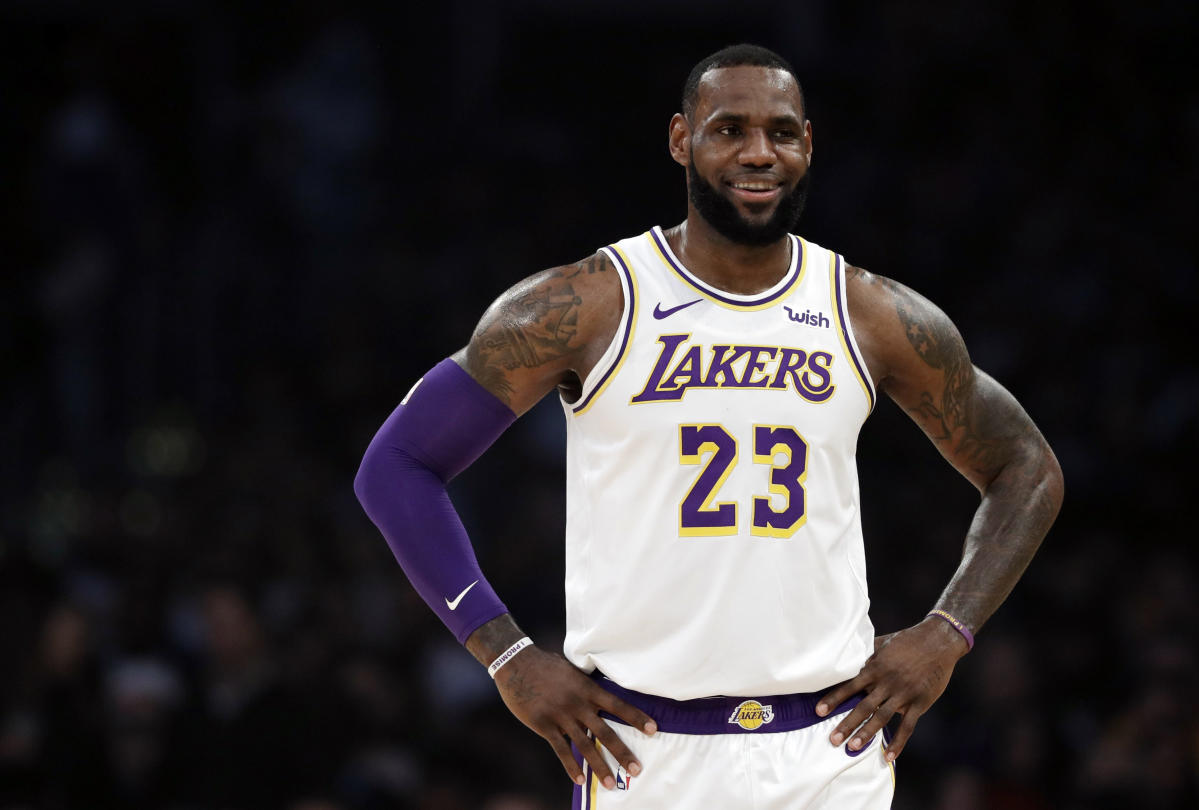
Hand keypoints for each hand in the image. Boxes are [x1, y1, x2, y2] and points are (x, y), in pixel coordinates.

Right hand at [493, 645, 657, 788]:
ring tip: (611, 783)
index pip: (618, 705)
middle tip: (638, 769)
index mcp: (587, 688)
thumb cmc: (545, 664)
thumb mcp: (572, 670)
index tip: (653, 729)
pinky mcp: (544, 725)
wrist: (516, 663)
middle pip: (606, 731)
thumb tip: (600, 690)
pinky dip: (571, 765)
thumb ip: (586, 685)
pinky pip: (561, 749)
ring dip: (599, 766)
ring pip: (585, 745)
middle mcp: (578, 703)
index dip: (636, 717)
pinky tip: (580, 780)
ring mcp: (561, 715)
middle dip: (622, 752)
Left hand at [815, 617, 968, 760]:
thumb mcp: (883, 643)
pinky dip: (898, 742)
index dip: (833, 698)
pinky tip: (889, 756)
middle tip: (833, 739)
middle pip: (863, 706)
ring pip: (882, 717)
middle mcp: (887, 682)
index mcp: (876, 667)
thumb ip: (866, 653)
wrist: (938, 641)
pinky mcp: (919, 702)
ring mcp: (904, 693)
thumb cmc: (907, 640)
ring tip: (852, 747)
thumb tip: (846, 655)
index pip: (850, 685)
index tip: (818, 711)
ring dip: (866, 733)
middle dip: (846, 723)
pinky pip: (907, 726)